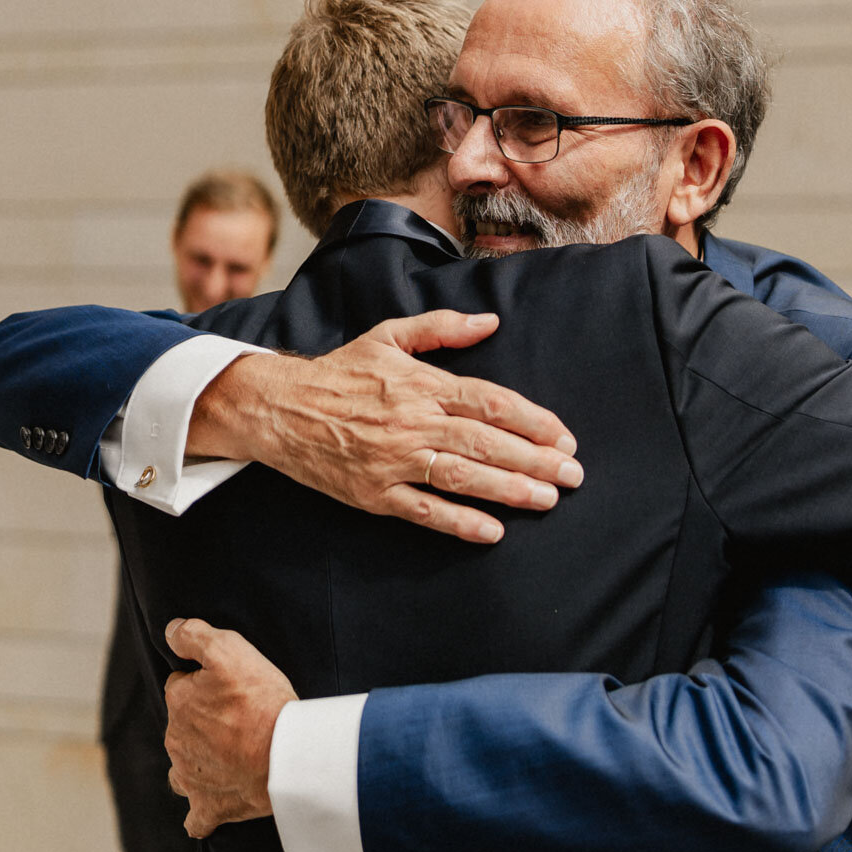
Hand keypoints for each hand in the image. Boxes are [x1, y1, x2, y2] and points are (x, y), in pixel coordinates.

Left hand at [163, 618, 296, 837]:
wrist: (284, 756)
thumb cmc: (260, 701)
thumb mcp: (229, 648)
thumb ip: (194, 635)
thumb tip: (170, 630)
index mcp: (179, 701)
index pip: (182, 684)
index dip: (205, 682)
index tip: (230, 687)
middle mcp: (176, 740)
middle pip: (184, 725)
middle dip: (204, 722)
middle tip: (240, 719)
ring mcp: (191, 776)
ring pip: (183, 769)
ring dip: (198, 763)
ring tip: (228, 759)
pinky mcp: (210, 807)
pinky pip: (196, 818)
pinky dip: (200, 815)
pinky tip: (208, 811)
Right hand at [188, 311, 582, 545]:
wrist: (278, 408)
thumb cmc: (338, 372)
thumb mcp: (388, 336)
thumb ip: (442, 328)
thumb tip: (491, 320)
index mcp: (422, 384)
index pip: (491, 401)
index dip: (534, 420)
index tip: (565, 437)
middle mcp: (413, 421)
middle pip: (486, 441)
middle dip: (536, 459)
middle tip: (573, 475)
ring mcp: (393, 460)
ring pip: (462, 476)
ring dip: (508, 489)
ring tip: (546, 499)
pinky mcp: (373, 493)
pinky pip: (424, 510)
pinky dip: (459, 522)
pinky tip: (492, 531)